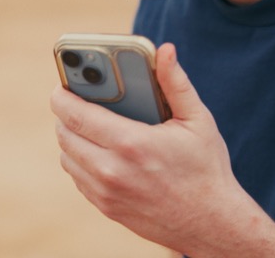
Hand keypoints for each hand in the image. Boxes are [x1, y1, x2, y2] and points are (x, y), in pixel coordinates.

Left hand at [51, 43, 274, 256]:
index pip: (76, 114)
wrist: (212, 223)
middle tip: (78, 101)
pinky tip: (98, 150)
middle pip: (65, 134)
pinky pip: (77, 178)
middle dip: (67, 114)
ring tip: (89, 125)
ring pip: (67, 157)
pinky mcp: (106, 208)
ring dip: (72, 138)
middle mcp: (112, 170)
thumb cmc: (207, 168)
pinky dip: (80, 161)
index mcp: (131, 143)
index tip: (61, 85)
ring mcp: (106, 192)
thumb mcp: (197, 121)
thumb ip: (176, 83)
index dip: (62, 95)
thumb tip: (165, 50)